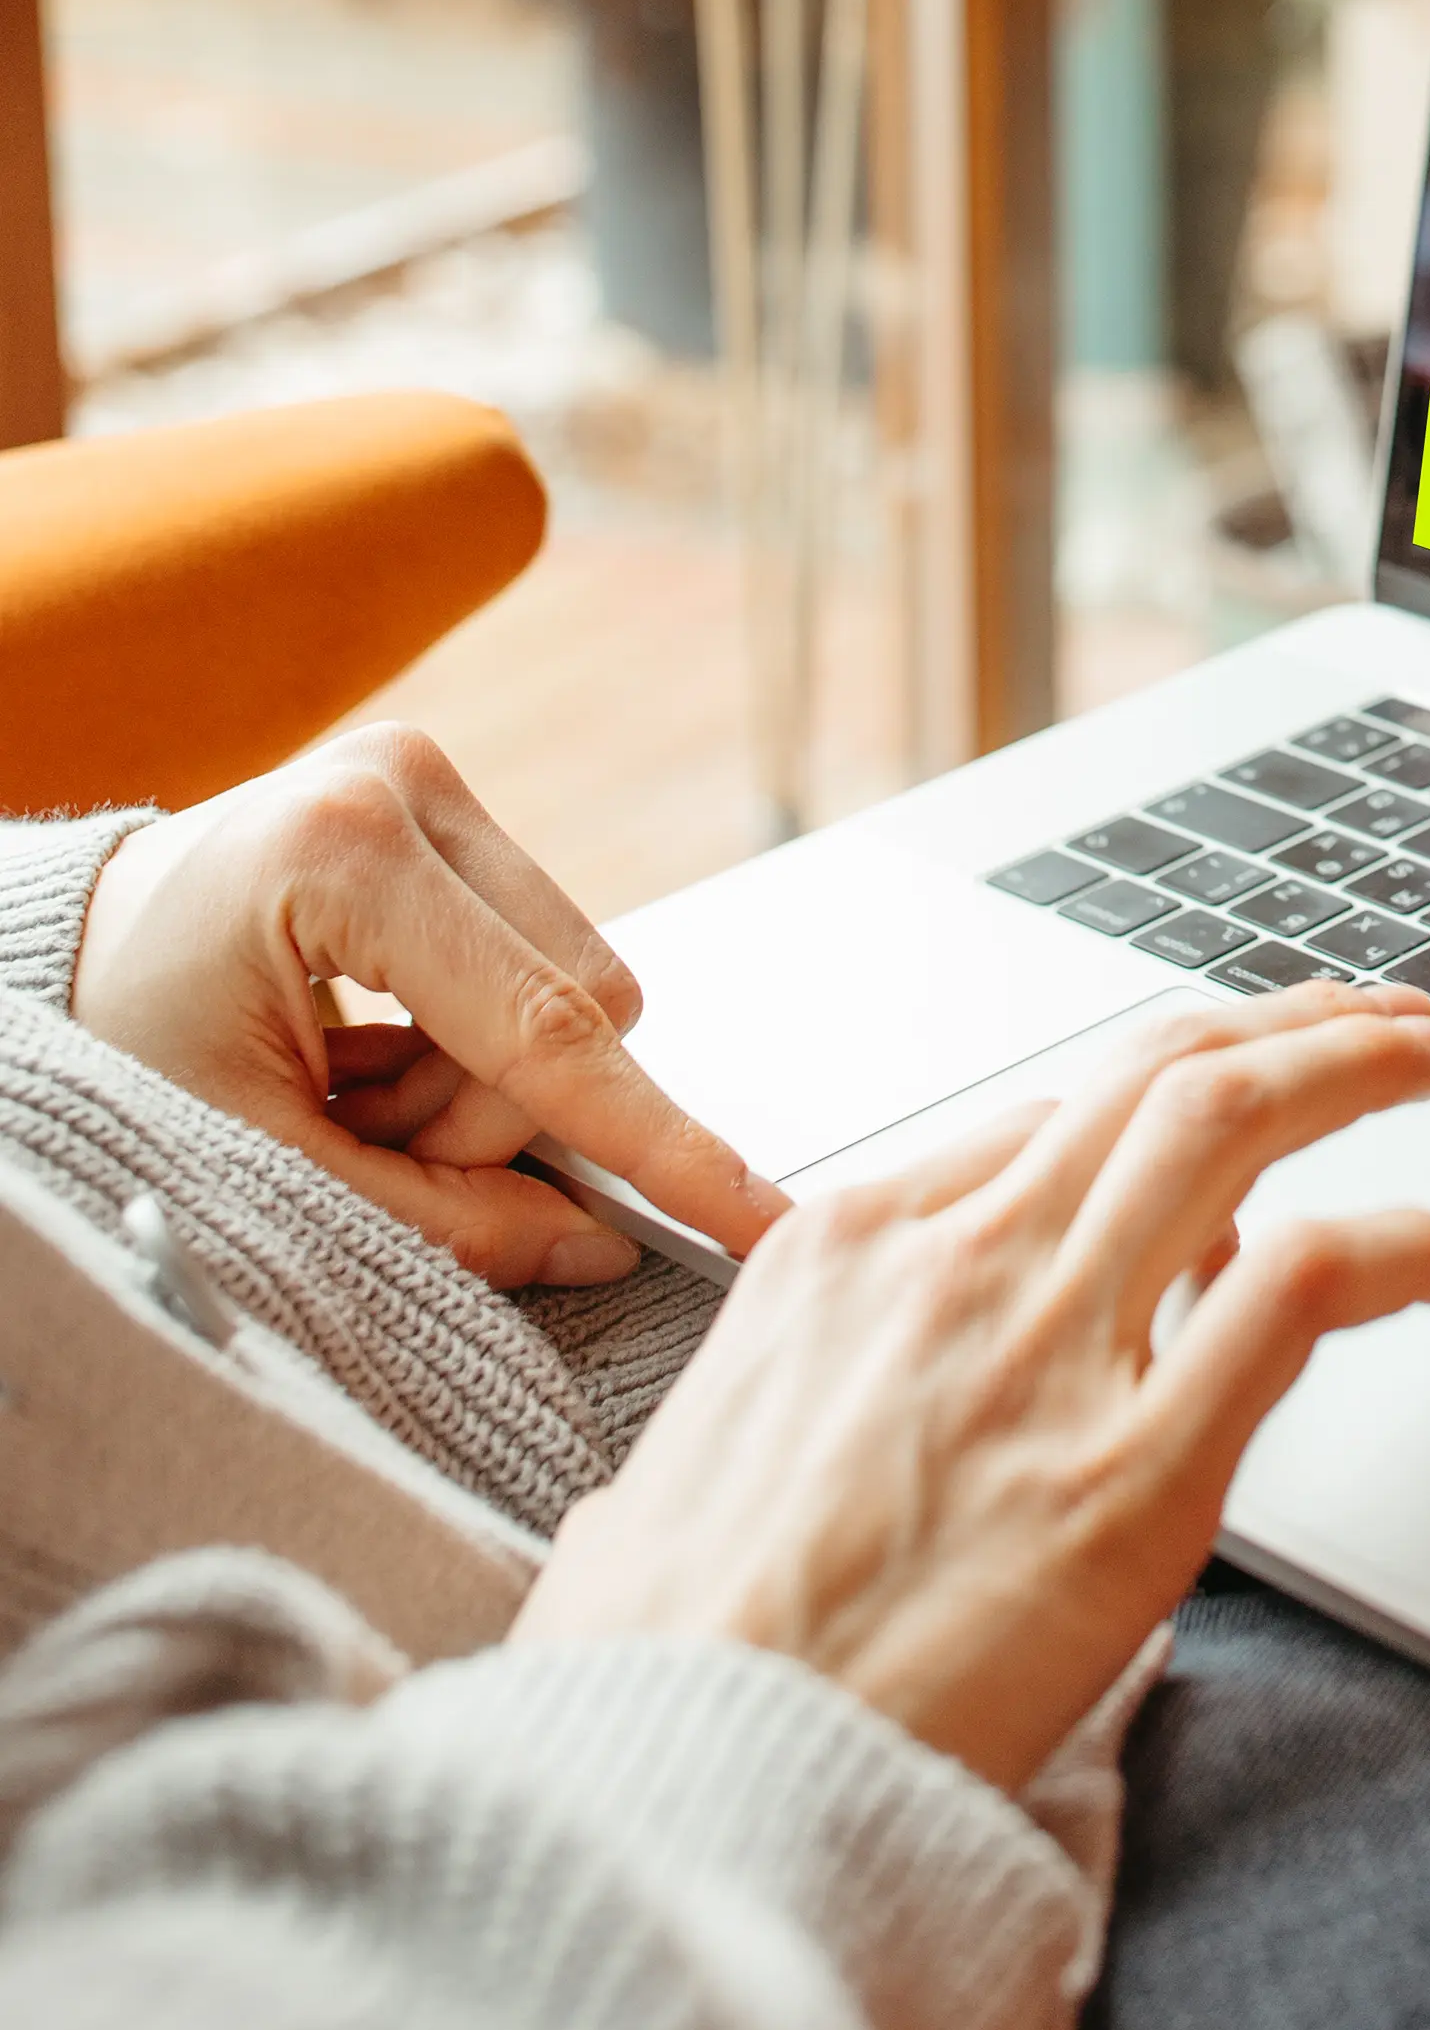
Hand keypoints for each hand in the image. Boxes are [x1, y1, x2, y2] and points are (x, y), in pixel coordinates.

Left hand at [71, 725, 789, 1286]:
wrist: (76, 945)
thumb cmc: (131, 1039)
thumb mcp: (257, 1158)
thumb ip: (432, 1217)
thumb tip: (594, 1251)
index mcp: (343, 854)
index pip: (544, 1028)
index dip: (651, 1141)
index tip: (753, 1212)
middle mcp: (405, 784)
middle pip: (576, 1004)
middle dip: (493, 1115)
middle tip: (363, 1139)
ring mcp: (431, 779)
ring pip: (572, 984)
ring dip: (479, 1080)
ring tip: (352, 1092)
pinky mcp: (446, 799)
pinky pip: (540, 951)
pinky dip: (471, 1034)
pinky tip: (376, 1043)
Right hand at [512, 977, 1429, 1789]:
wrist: (675, 1791)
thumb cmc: (655, 1680)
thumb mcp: (650, 1503)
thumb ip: (704, 1466)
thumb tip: (651, 1520)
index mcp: (836, 1257)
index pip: (1040, 1128)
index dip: (1155, 1107)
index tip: (1220, 1116)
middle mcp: (952, 1266)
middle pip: (1152, 1073)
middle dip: (1279, 1027)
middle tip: (1367, 1022)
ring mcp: (1048, 1355)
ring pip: (1231, 1121)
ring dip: (1354, 1067)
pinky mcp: (1136, 1474)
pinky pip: (1304, 1287)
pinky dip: (1405, 1241)